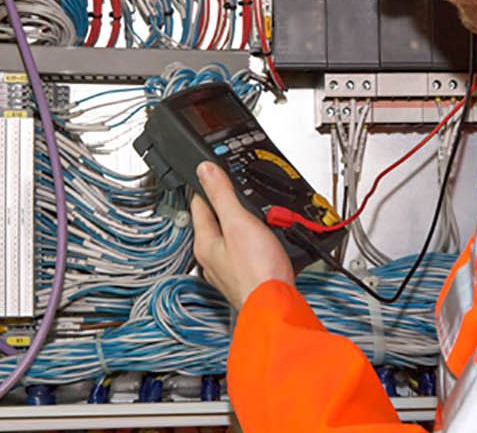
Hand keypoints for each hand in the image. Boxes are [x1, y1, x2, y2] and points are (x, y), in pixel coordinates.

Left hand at [190, 161, 294, 308]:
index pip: (199, 205)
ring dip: (240, 224)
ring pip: (231, 237)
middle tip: (234, 188)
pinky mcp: (247, 277)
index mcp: (205, 243)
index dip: (205, 185)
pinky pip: (246, 251)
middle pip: (215, 221)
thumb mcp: (238, 223)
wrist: (277, 306)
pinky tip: (264, 239)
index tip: (210, 171)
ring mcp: (229, 270)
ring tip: (251, 212)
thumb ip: (222, 194)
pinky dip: (253, 241)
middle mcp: (213, 259)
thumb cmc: (258, 272)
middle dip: (225, 205)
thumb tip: (204, 170)